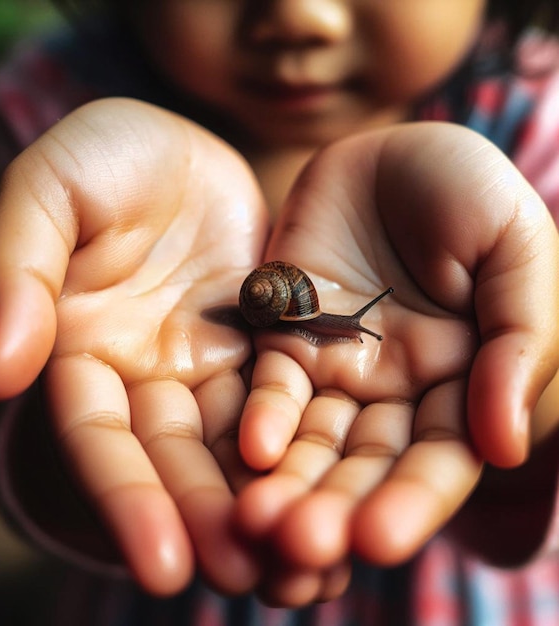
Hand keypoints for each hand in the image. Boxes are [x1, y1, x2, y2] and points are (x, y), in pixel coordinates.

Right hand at [0, 98, 267, 595]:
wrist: (180, 151)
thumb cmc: (105, 159)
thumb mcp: (49, 192)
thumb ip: (17, 273)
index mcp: (84, 353)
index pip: (102, 440)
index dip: (127, 500)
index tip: (163, 566)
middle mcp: (147, 378)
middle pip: (176, 462)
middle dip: (208, 522)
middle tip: (251, 584)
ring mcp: (210, 369)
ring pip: (238, 449)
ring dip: (265, 507)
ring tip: (307, 572)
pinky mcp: (265, 352)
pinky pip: (289, 411)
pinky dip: (308, 457)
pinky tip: (343, 500)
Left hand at [234, 123, 558, 604]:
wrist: (390, 149)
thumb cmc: (467, 191)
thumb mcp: (516, 249)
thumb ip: (522, 341)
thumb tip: (505, 444)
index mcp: (467, 380)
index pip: (441, 459)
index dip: (413, 501)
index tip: (378, 540)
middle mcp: (399, 388)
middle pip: (367, 465)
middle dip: (336, 508)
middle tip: (300, 548)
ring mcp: (340, 367)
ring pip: (314, 441)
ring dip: (288, 482)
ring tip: (259, 524)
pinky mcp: (287, 337)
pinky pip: (273, 386)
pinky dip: (262, 417)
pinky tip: (249, 449)